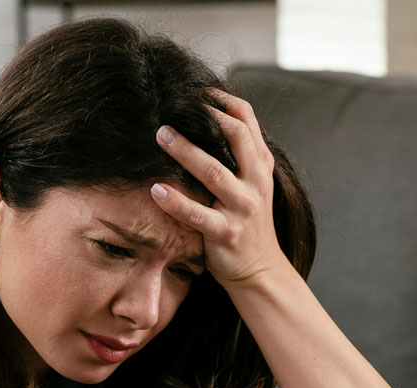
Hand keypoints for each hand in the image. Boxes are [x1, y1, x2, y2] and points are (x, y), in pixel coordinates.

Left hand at [150, 90, 286, 288]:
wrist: (260, 270)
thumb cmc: (248, 222)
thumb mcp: (252, 185)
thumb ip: (238, 157)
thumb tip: (207, 122)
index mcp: (260, 166)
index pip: (247, 121)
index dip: (222, 100)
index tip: (195, 88)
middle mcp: (255, 183)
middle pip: (235, 138)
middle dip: (206, 118)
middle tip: (172, 106)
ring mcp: (242, 208)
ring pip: (214, 173)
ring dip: (186, 151)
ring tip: (160, 135)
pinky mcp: (226, 233)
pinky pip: (198, 215)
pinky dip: (176, 202)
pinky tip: (156, 190)